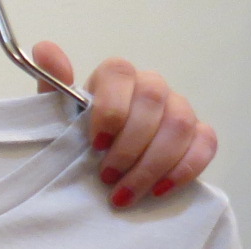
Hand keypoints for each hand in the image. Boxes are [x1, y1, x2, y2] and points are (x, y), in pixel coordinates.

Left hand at [30, 43, 217, 209]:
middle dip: (130, 145)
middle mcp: (151, 88)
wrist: (102, 169)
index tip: (96, 145)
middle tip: (107, 177)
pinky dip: (184, 169)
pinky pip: (206, 143)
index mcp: (116, 78)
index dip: (110, 109)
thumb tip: (44, 50)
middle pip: (153, 100)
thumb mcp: (59, 120)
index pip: (119, 73)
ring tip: (124, 196)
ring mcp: (178, 109)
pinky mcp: (198, 135)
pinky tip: (158, 191)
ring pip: (180, 125)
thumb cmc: (80, 141)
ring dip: (151, 165)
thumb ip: (54, 89)